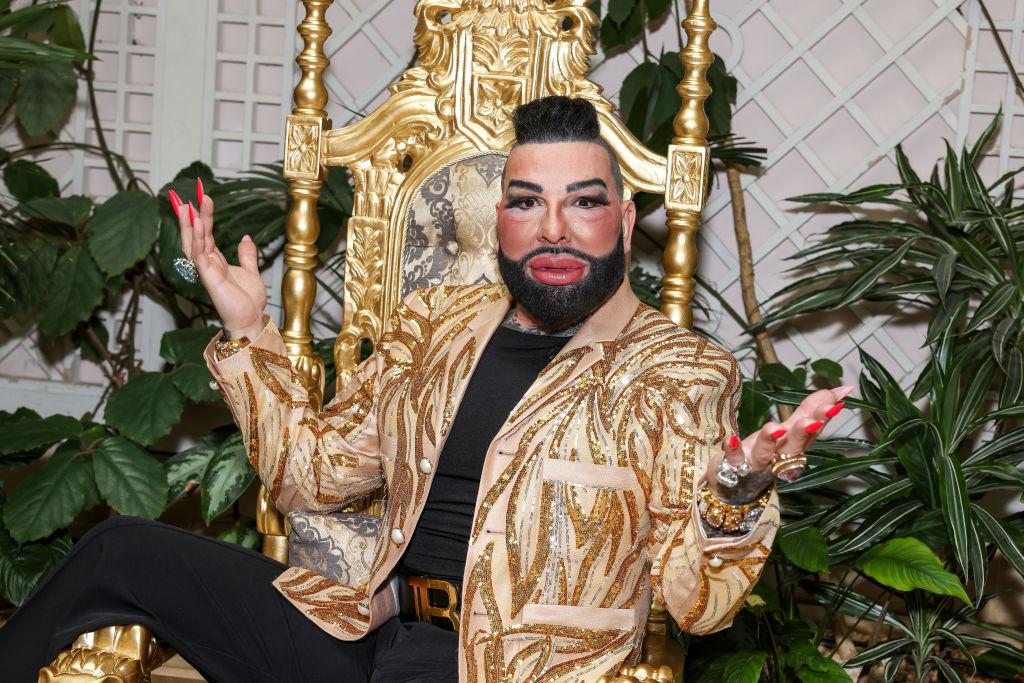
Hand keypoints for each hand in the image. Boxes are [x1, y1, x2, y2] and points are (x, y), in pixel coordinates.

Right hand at [173, 181, 266, 338]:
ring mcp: (207, 270)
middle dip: (190, 216)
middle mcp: (208, 264)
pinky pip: (200, 255)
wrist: (251, 317)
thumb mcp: (251, 271)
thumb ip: (246, 255)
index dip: (204, 216)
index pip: (206, 234)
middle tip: (189, 195)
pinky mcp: (209, 277)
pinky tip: (199, 225)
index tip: (202, 197)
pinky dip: (199, 239)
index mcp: (216, 261)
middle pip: (195, 236)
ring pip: (193, 243)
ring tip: (189, 205)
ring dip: (190, 224)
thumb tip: (245, 238)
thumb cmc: (248, 300)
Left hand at [706, 384, 855, 500]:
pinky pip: (734, 458)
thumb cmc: (768, 452)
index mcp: (794, 442)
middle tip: (813, 421)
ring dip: (770, 439)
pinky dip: (734, 449)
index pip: (812, 428)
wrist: (737, 484)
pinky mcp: (734, 466)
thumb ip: (812, 410)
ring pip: (765, 452)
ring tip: (775, 427)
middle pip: (794, 444)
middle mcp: (778, 454)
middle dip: (804, 432)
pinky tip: (732, 438)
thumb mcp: (791, 430)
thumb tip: (845, 389)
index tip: (836, 402)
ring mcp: (756, 462)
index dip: (823, 416)